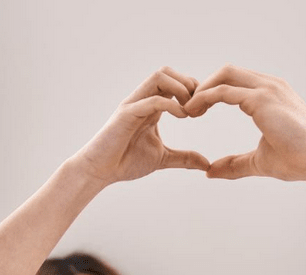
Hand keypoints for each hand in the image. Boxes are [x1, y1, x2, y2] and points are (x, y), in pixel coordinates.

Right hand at [70, 67, 210, 185]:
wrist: (99, 171)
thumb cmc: (125, 162)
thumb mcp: (163, 158)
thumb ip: (184, 158)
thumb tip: (206, 164)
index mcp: (151, 106)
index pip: (174, 82)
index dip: (193, 91)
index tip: (202, 111)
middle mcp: (142, 100)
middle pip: (168, 72)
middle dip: (188, 84)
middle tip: (198, 107)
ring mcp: (134, 104)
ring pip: (160, 76)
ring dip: (181, 88)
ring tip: (189, 110)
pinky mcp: (127, 114)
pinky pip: (153, 99)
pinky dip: (171, 104)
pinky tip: (182, 117)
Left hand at [183, 65, 305, 181]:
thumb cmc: (299, 159)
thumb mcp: (260, 161)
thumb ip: (235, 164)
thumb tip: (210, 172)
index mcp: (272, 94)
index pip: (236, 81)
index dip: (214, 92)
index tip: (198, 110)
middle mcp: (269, 85)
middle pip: (227, 72)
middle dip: (204, 86)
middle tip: (188, 108)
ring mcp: (266, 89)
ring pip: (224, 75)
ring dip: (202, 90)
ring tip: (188, 110)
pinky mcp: (261, 99)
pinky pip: (223, 91)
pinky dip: (204, 98)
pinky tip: (194, 111)